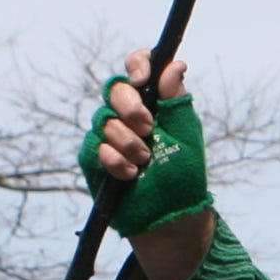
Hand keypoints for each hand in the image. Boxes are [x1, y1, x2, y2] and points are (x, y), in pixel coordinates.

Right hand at [89, 51, 216, 279]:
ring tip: (145, 160)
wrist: (168, 215)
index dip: (137, 65)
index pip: (138, 68)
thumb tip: (174, 64)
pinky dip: (115, 160)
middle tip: (148, 127)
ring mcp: (108, 134)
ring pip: (104, 119)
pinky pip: (95, 147)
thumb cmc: (182, 174)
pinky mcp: (94, 157)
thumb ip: (176, 100)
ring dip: (128, 141)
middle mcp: (127, 113)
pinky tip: (130, 174)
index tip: (143, 80)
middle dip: (130, 106)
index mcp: (152, 101)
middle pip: (114, 88)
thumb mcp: (185, 134)